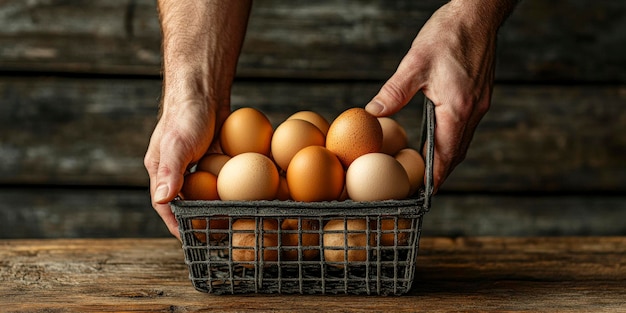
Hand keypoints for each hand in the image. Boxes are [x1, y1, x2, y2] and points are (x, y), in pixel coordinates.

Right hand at [144, 100, 227, 238]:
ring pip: (205, 192)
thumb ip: (170, 172)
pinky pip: (222, 178)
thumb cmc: (186, 114)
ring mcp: (196, 164)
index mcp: (161, 171)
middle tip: (215, 234)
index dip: (176, 224)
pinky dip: (230, 189)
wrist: (204, 89)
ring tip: (232, 221)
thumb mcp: (177, 143)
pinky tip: (245, 197)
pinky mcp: (214, 158)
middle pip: (186, 202)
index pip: (165, 205)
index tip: (190, 239)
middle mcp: (177, 170)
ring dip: (215, 206)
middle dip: (198, 219)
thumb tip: (164, 200)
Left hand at [365, 1, 515, 192]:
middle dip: (440, 173)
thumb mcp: (415, 63)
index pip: (446, 154)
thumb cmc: (448, 34)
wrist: (478, 12)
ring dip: (446, 157)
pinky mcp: (480, 95)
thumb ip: (394, 92)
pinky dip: (451, 139)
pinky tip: (436, 138)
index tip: (422, 193)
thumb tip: (371, 114)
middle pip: (457, 153)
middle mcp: (474, 110)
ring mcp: (480, 103)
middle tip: (421, 188)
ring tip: (426, 170)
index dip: (434, 176)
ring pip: (462, 141)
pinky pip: (465, 127)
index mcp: (458, 108)